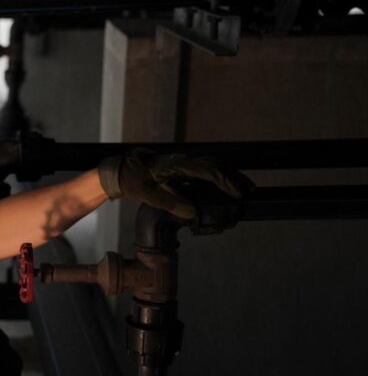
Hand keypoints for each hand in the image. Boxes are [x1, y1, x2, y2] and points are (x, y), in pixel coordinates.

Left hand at [98, 152, 251, 219]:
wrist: (124, 171)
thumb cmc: (136, 182)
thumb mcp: (151, 196)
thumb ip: (171, 205)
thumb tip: (192, 214)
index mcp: (180, 167)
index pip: (210, 171)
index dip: (227, 183)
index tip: (238, 194)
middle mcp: (185, 161)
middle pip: (217, 165)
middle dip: (235, 177)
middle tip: (250, 191)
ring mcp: (185, 162)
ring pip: (214, 164)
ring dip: (229, 175)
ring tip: (244, 188)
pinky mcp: (184, 166)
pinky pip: (207, 167)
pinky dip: (220, 174)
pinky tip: (225, 184)